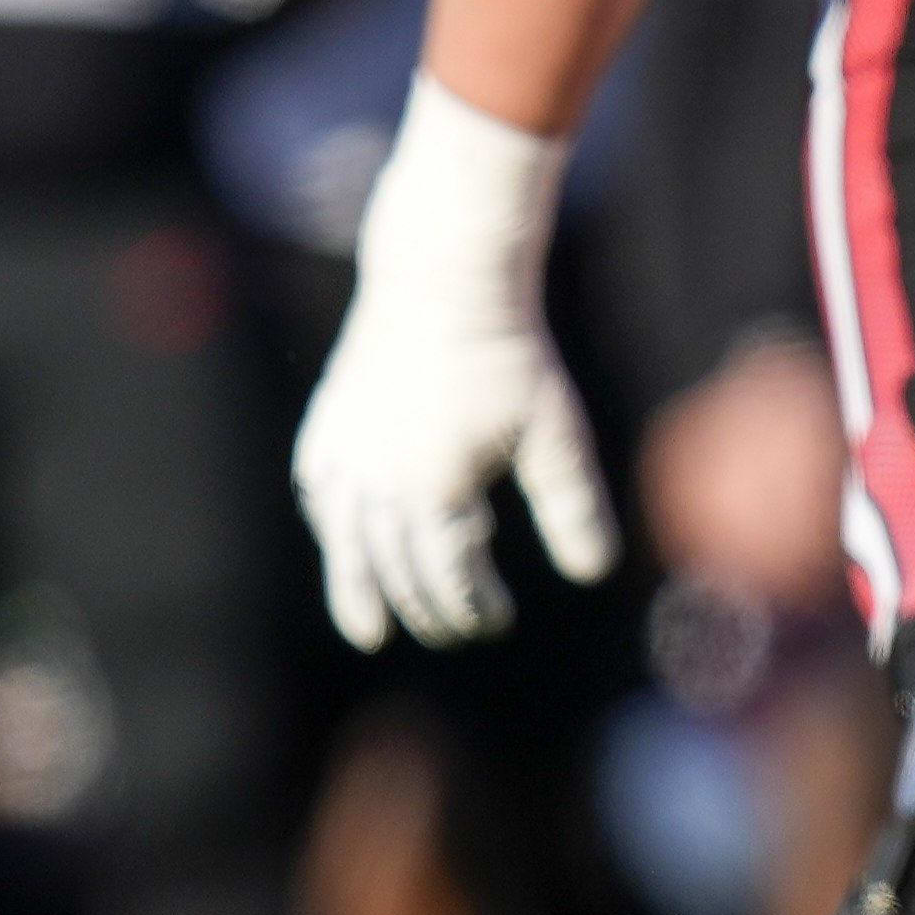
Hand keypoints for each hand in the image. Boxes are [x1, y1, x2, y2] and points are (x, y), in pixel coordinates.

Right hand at [290, 92, 616, 647]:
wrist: (442, 283)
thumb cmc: (509, 358)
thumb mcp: (556, 435)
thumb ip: (573, 508)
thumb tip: (595, 575)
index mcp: (435, 490)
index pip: (448, 577)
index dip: (472, 607)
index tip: (496, 619)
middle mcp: (378, 482)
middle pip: (396, 569)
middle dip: (425, 607)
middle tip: (452, 628)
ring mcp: (344, 455)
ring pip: (347, 542)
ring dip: (357, 589)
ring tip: (366, 631)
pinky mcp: (327, 428)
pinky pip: (320, 495)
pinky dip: (334, 530)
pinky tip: (344, 542)